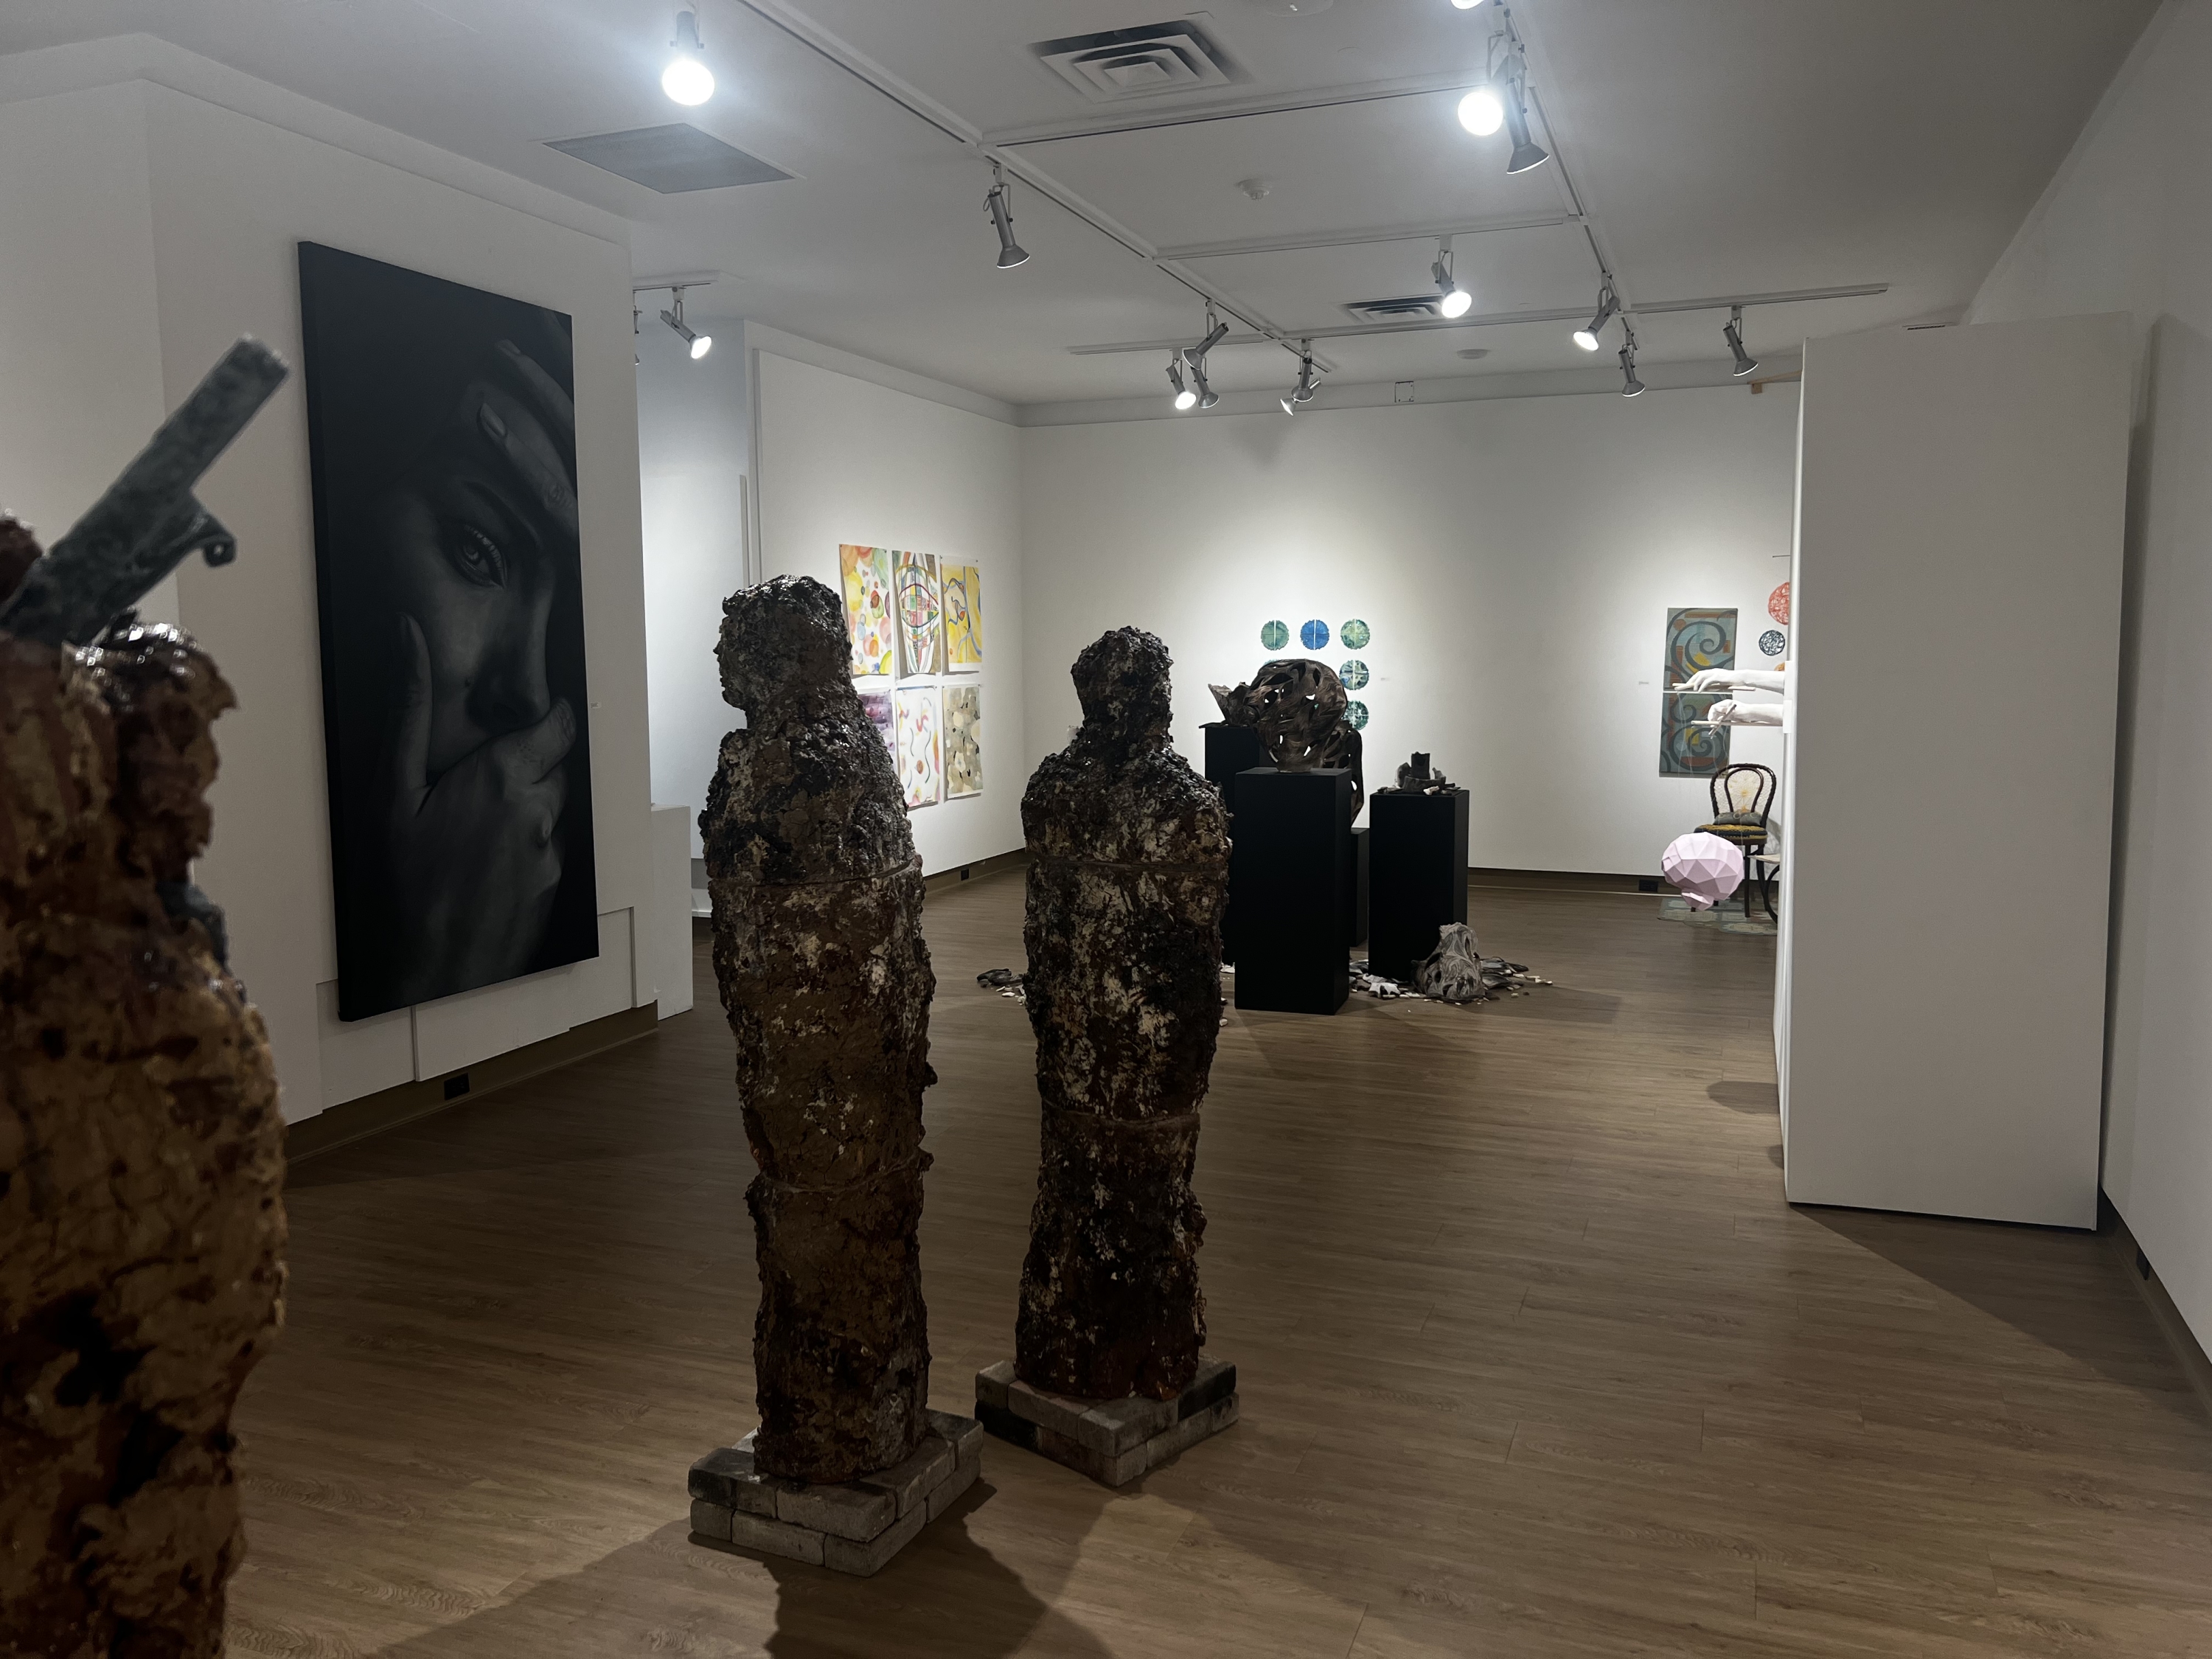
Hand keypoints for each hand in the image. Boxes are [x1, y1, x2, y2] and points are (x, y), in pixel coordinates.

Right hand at [385, 613, 574, 1001]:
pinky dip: (529, 846)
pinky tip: (489, 860)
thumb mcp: (392, 791)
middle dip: (533, 762)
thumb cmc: (404, 881)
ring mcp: (552, 851)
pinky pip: (551, 849)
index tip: (532, 714)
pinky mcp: (555, 887)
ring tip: (480, 825)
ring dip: (530, 807)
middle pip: (558, 766)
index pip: (560, 725)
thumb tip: (410, 639)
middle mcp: (540, 810)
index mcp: (503, 777)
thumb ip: (408, 710)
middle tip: (488, 775)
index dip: (551, 715)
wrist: (434, 965)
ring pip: (556, 810)